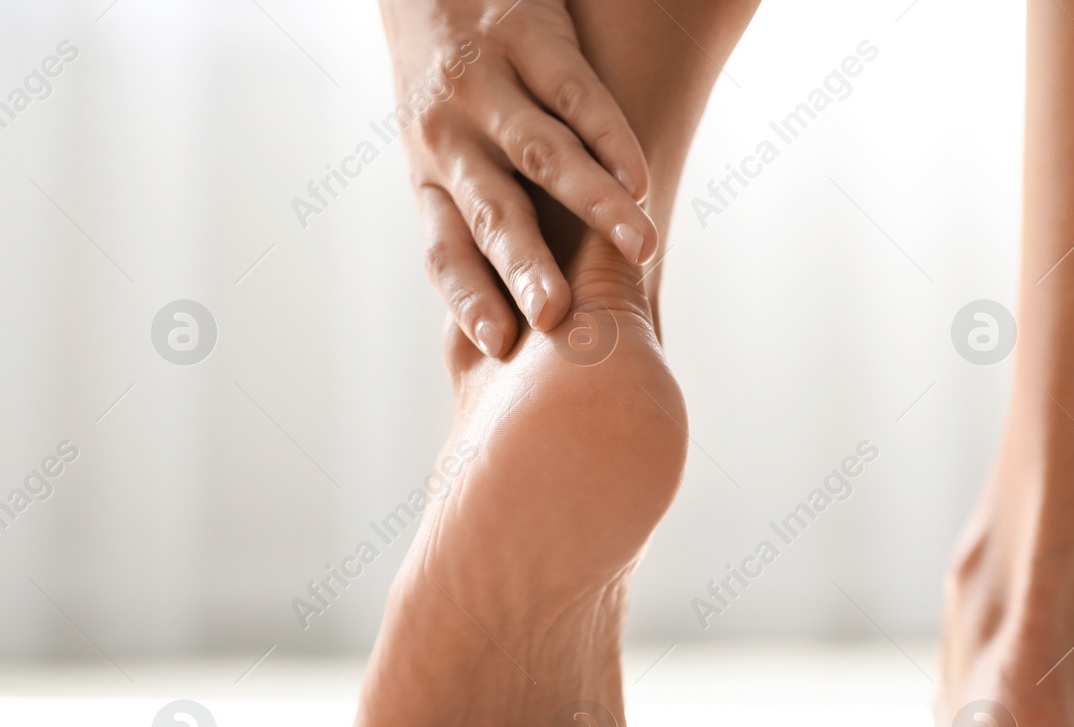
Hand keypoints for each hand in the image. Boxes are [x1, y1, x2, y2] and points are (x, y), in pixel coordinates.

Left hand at [380, 0, 654, 356]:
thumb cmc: (447, 79)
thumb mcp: (439, 152)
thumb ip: (477, 220)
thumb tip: (525, 323)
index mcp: (430, 175)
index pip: (446, 250)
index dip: (470, 296)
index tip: (499, 345)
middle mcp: (450, 134)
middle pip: (493, 212)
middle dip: (525, 268)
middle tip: (557, 318)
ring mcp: (486, 84)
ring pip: (545, 154)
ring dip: (596, 204)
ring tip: (642, 249)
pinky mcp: (526, 33)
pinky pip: (575, 93)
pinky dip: (611, 136)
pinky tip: (642, 175)